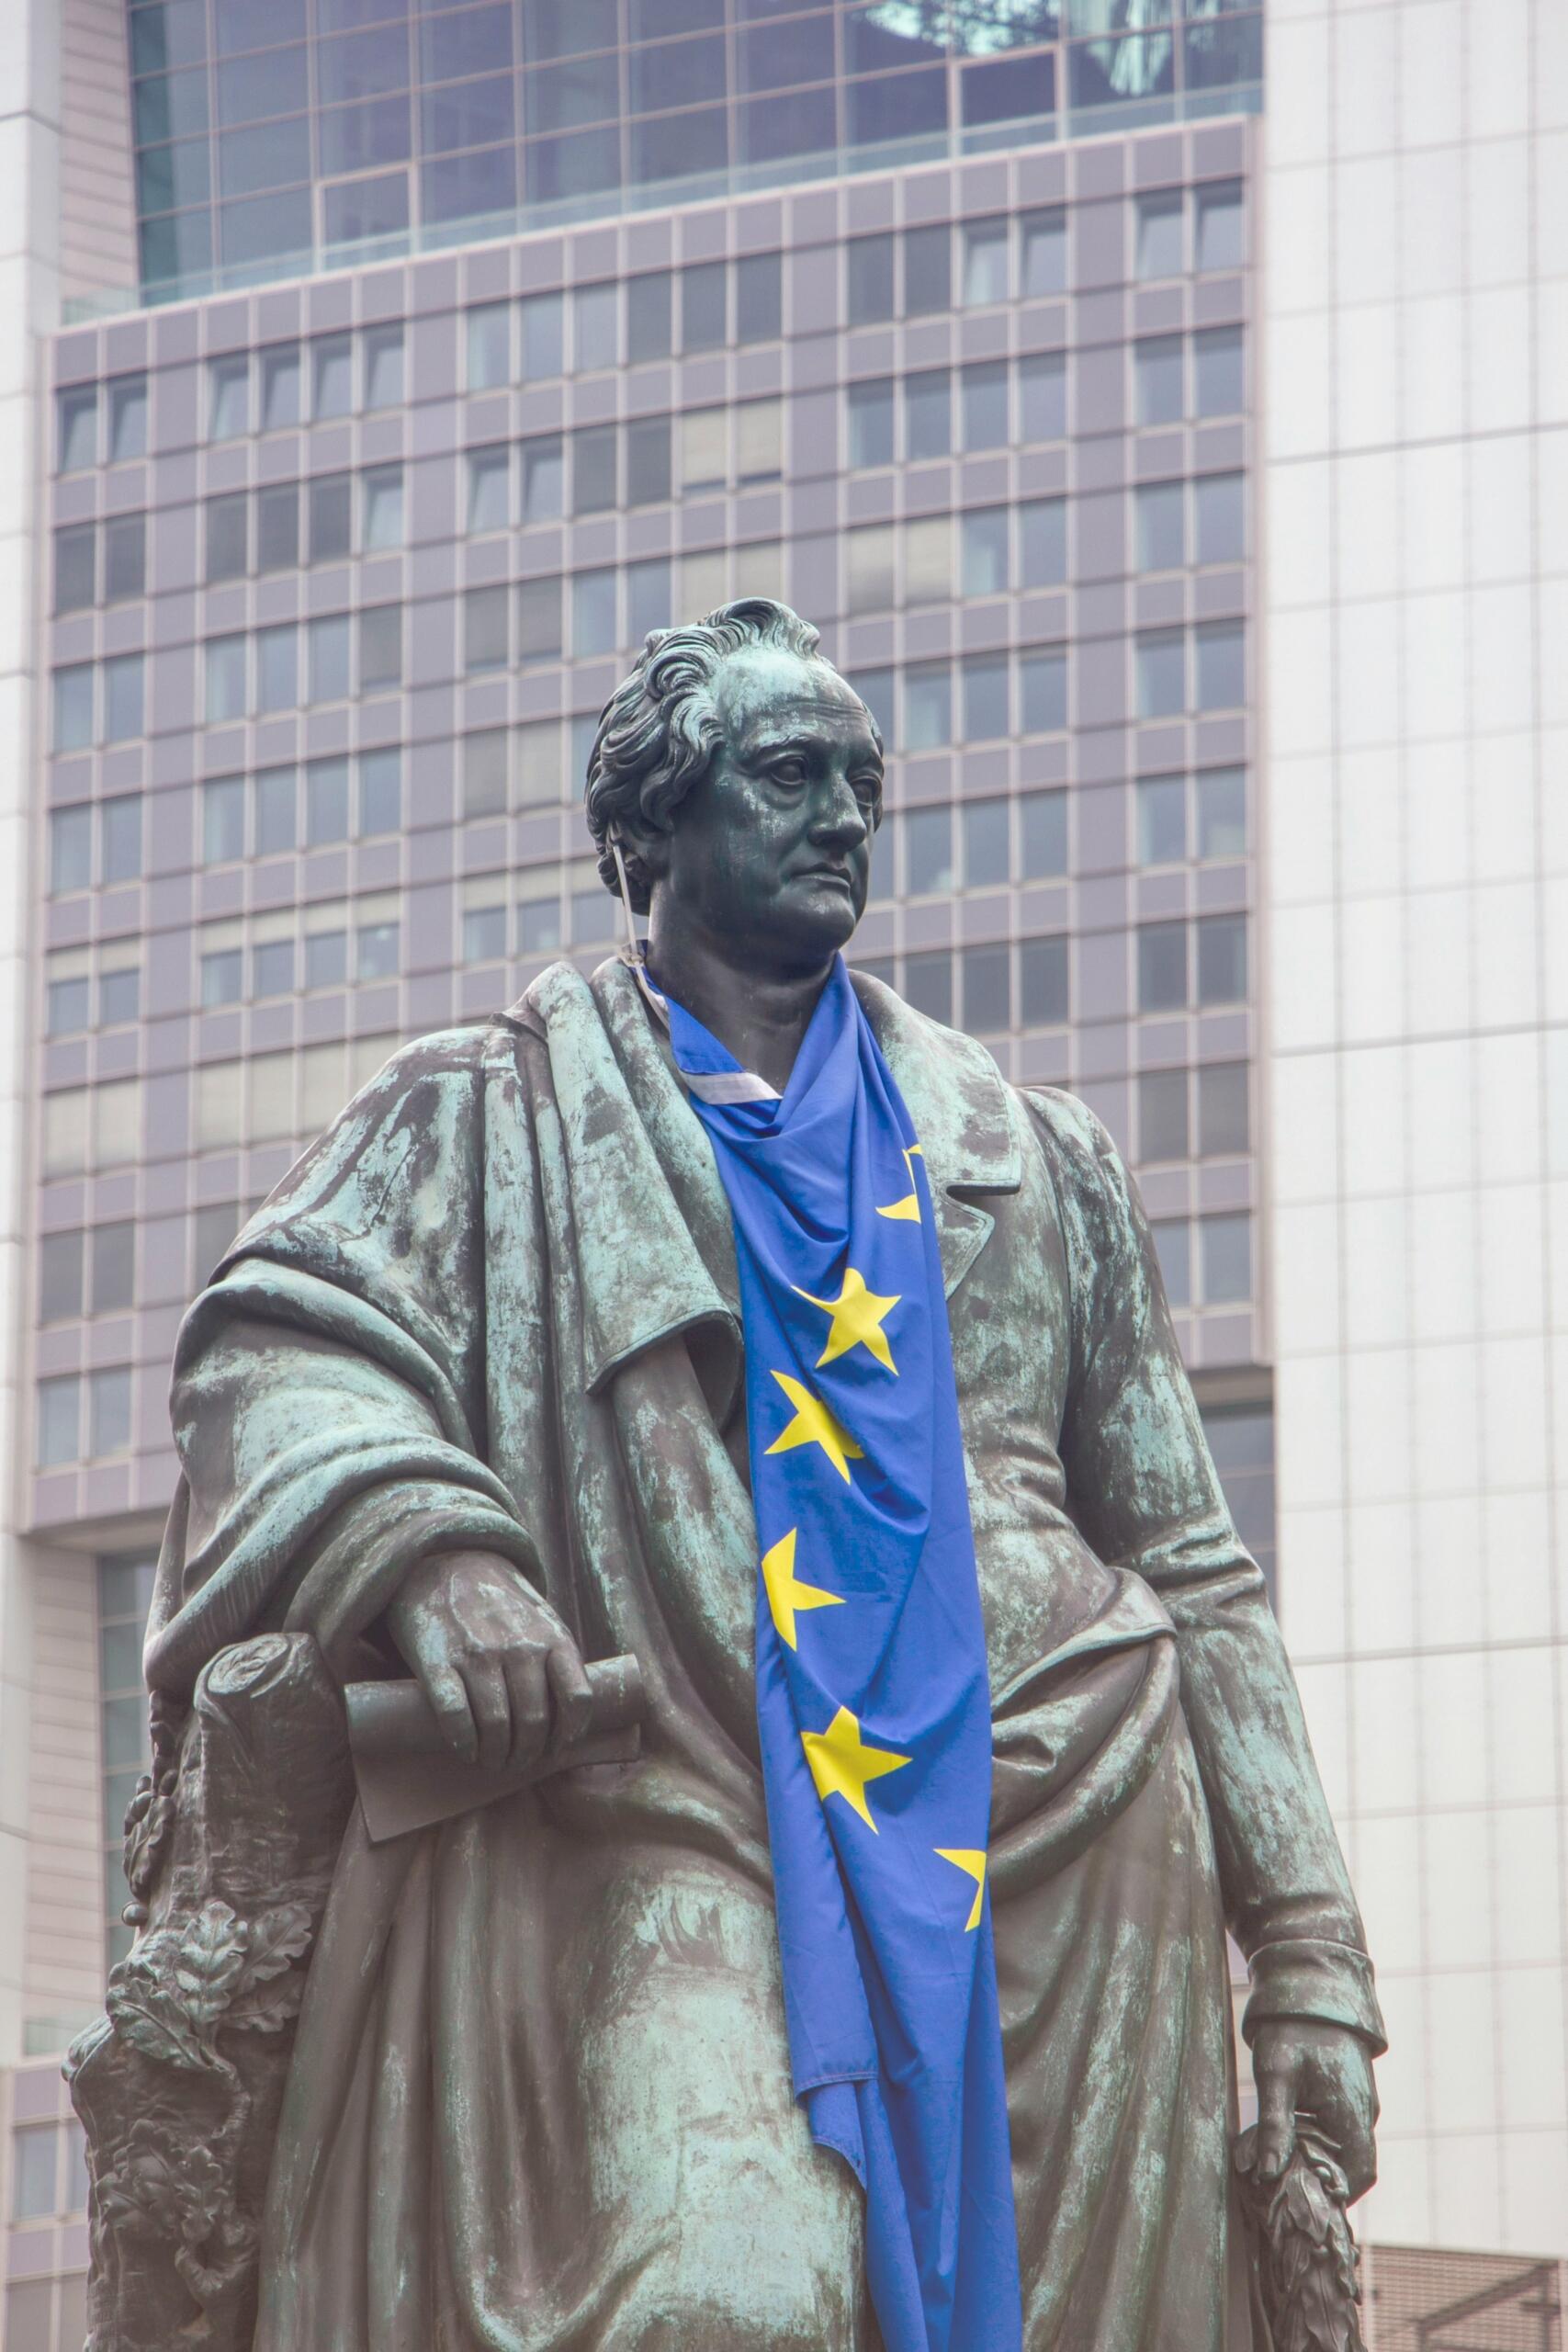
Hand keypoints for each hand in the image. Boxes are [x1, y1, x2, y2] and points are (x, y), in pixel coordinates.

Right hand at [384, 1549, 592, 1774]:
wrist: (447, 1563)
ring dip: (496, 1755)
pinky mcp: (439, 1660)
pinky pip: (455, 1716)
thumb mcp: (542, 1619)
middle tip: (516, 1762)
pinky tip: (466, 1749)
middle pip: (535, 1720)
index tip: (554, 1748)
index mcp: (553, 1636)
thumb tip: (571, 1721)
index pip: (577, 1698)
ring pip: (497, 1725)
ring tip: (492, 1760)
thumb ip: (557, 1660)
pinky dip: (463, 1742)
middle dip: (527, 1753)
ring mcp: (478, 1653)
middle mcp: (519, 1645)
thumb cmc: (501, 1603)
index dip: (569, 1734)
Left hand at [1251, 2019, 1378, 2202]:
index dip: (1336, 2196)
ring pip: (1345, 2149)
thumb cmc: (1292, 2028)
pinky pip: (1340, 2132)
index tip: (1303, 2203)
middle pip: (1354, 2167)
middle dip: (1324, 2182)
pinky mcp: (1347, 2094)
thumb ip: (1274, 2125)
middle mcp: (1364, 2113)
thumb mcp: (1276, 2075)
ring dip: (1319, 2162)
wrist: (1310, 1986)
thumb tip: (1268, 2174)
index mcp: (1354, 2113)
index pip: (1360, 2176)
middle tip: (1286, 2190)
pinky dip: (1319, 2143)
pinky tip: (1289, 2141)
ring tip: (1282, 2167)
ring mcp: (1358, 2103)